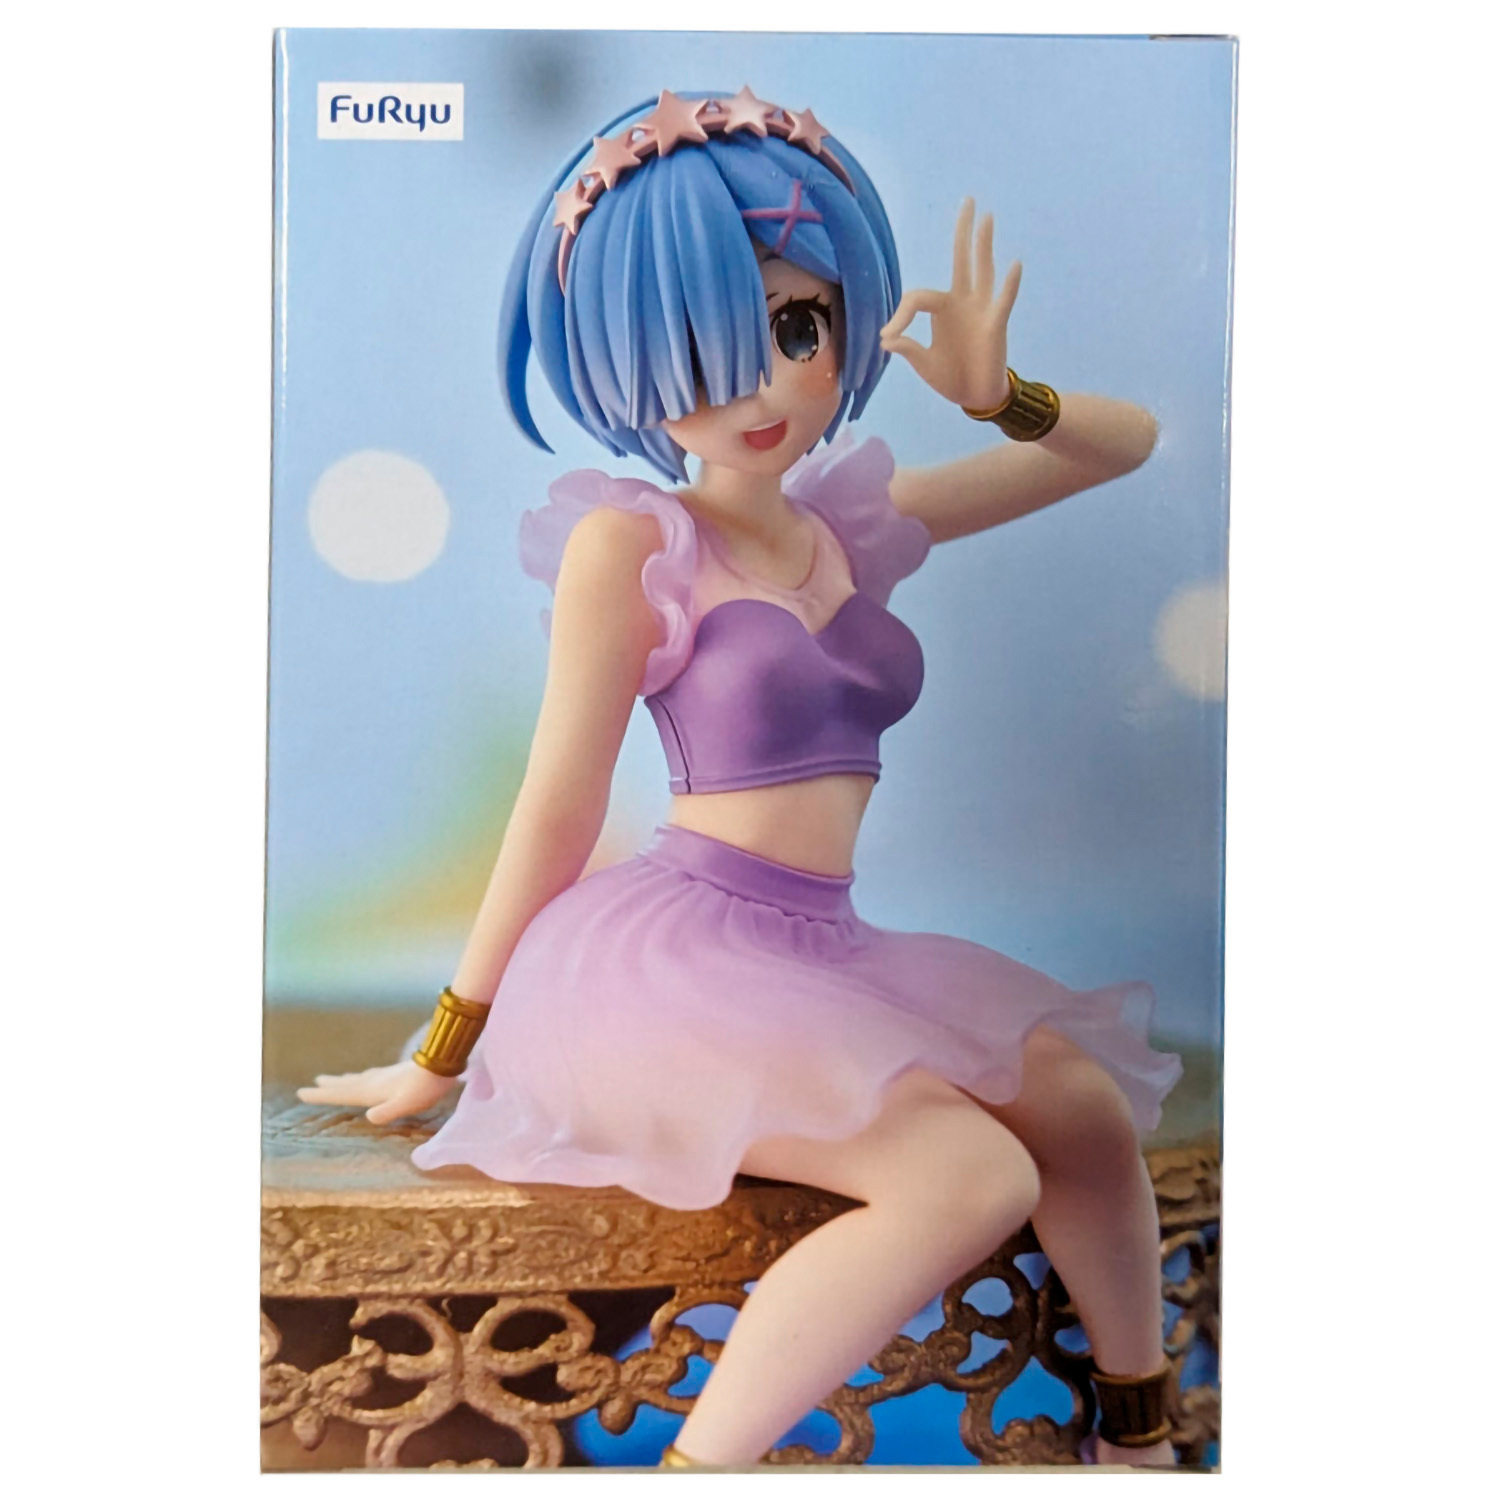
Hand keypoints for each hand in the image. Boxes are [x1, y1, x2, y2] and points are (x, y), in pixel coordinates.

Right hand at [296, 1060, 455, 1124]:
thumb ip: (387, 1111)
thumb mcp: (405, 1103)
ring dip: (343, 1080)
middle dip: (328, 1086)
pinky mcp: (396, 1074)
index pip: (342, 1094)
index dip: (322, 1095)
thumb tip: (368, 1117)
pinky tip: (366, 1077)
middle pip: (346, 1085)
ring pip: (358, 1079)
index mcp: (372, 1090)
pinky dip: (360, 1078)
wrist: (443, 1063)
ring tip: (331, 1080)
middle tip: (311, 1085)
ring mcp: (385, 1076)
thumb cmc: (424, 1088)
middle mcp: (375, 1081)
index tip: (301, 1092)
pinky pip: (370, 1076)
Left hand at [879, 197, 1021, 412]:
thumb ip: (908, 348)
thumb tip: (886, 339)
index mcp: (943, 309)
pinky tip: (1014, 264)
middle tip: (968, 201)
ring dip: (984, 245)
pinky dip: (1009, 284)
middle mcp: (964, 302)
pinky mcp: (995, 324)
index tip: (888, 337)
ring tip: (987, 218)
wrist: (976, 397)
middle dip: (963, 232)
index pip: (917, 297)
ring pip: (983, 270)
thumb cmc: (951, 377)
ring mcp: (981, 310)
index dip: (900, 315)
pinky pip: (1003, 300)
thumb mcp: (923, 363)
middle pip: (962, 260)